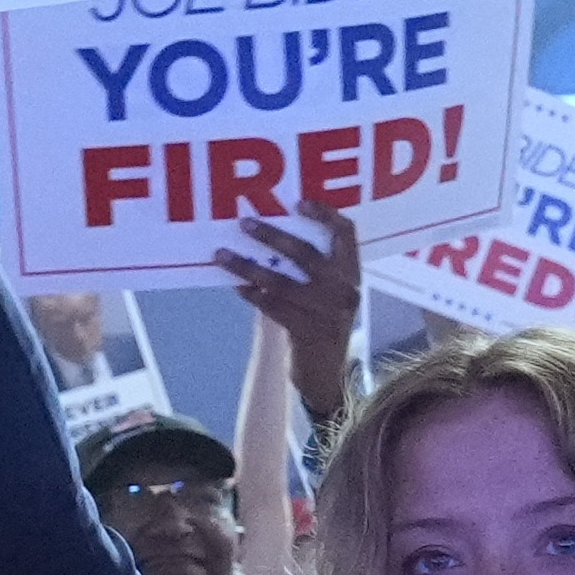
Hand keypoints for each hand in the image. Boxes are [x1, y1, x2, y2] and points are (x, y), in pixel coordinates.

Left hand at [225, 209, 361, 392]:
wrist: (325, 372)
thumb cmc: (319, 321)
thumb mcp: (328, 292)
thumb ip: (311, 266)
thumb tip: (268, 232)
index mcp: (352, 273)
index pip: (346, 234)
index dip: (325, 215)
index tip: (299, 203)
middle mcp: (344, 289)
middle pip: (306, 254)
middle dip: (272, 236)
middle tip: (245, 223)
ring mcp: (326, 312)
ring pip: (280, 281)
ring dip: (247, 266)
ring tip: (222, 254)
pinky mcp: (307, 331)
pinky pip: (272, 306)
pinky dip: (251, 294)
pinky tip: (236, 285)